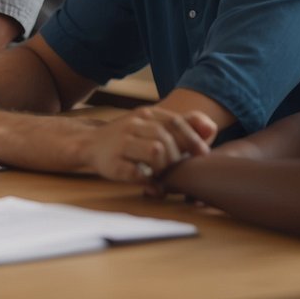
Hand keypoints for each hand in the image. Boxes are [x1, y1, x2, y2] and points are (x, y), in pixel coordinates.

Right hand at [86, 106, 217, 183]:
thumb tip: (211, 127)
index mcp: (145, 114)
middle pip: (167, 138)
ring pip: (156, 151)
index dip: (191, 138)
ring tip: (160, 174)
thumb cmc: (128, 137)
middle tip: (175, 168)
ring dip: (164, 167)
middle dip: (176, 157)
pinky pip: (137, 173)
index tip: (202, 154)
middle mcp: (132, 125)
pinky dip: (148, 181)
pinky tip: (149, 183)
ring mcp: (121, 143)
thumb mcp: (152, 124)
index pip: (175, 121)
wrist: (88, 143)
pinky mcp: (111, 163)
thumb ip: (182, 125)